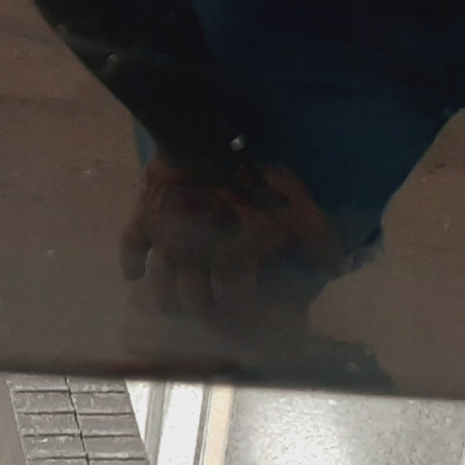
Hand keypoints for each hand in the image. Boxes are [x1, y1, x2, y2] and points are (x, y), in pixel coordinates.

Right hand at [119, 155, 345, 325]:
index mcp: (234, 258)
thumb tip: (333, 267)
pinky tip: (135, 276)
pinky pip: (131, 246)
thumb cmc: (257, 174)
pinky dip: (131, 263)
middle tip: (216, 323)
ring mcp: (168, 240)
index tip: (250, 330)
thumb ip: (320, 240)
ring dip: (174, 303)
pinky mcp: (147, 217)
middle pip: (197, 305)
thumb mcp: (301, 207)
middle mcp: (197, 259)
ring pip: (165, 288)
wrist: (206, 135)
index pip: (235, 307)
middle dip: (209, 318)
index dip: (243, 322)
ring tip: (183, 311)